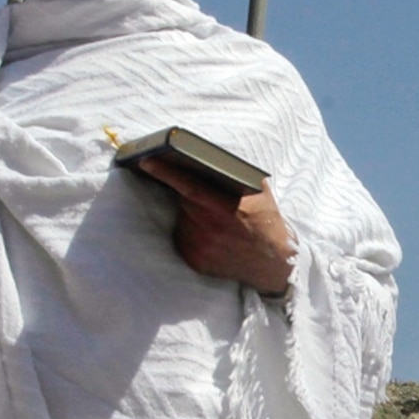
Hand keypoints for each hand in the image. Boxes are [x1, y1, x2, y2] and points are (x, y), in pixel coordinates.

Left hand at [132, 158, 294, 294]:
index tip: (146, 162)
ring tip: (217, 220)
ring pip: (183, 218)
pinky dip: (192, 231)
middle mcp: (210, 229)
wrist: (271, 263)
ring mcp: (200, 247)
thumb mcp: (259, 191)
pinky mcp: (194, 261)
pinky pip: (184, 236)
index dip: (166, 173)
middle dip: (191, 194)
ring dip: (192, 214)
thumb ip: (237, 173)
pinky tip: (211, 235)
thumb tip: (208, 156)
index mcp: (226, 208)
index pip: (188, 186)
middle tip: (209, 197)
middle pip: (185, 200)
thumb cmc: (265, 220)